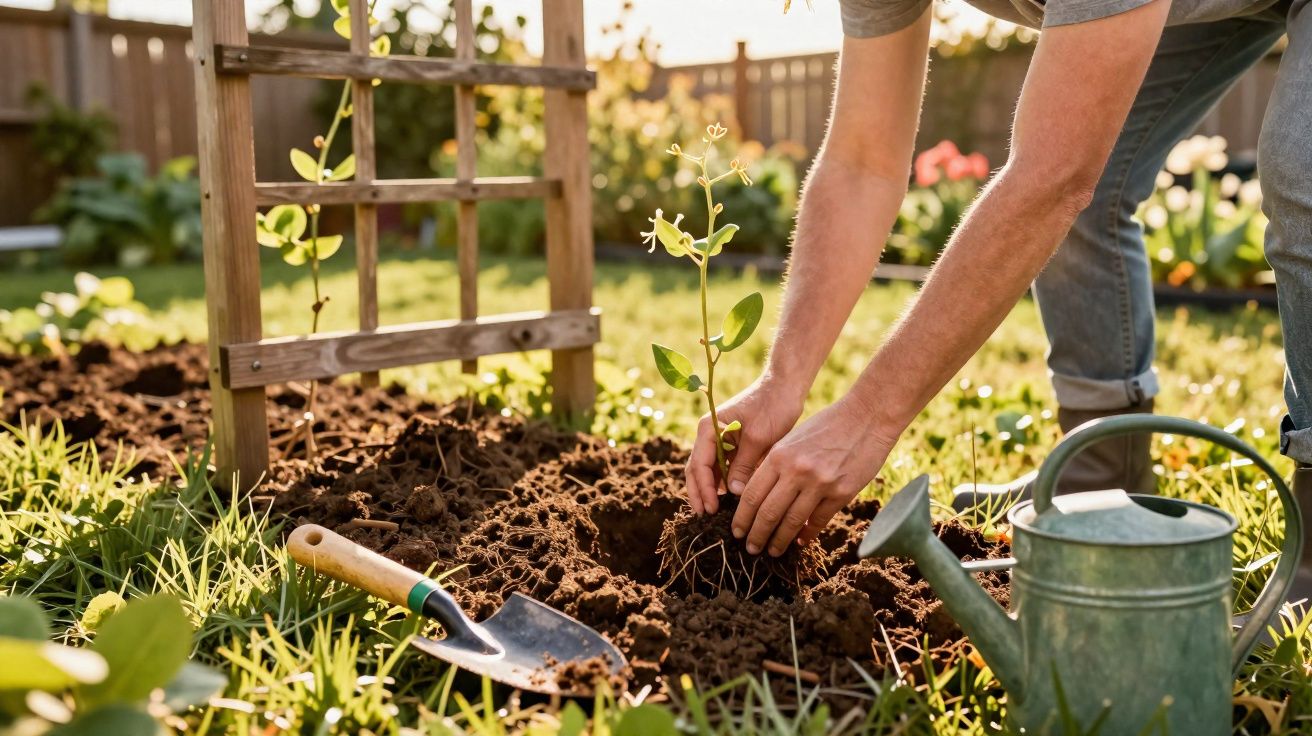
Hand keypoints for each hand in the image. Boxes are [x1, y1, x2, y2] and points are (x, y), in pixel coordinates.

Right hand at [685, 375, 804, 514]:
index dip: (704, 489)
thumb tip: (732, 492)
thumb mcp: (759, 437)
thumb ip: (744, 464)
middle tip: (706, 516)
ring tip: (718, 514)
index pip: (699, 465)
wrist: (785, 387)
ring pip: (708, 471)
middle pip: (697, 470)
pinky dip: (724, 484)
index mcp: (709, 428)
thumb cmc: (772, 406)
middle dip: (700, 494)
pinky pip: (723, 469)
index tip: (712, 509)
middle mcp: (709, 435)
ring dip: (710, 491)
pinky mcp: (733, 446)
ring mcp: (720, 441)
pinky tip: (731, 501)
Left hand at [732, 394, 896, 555]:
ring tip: (773, 551)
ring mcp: (820, 483)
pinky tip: (801, 541)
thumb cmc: (827, 425)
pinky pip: (819, 520)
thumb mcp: (793, 439)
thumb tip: (760, 496)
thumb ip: (776, 465)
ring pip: (792, 522)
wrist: (867, 417)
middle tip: (751, 549)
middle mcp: (796, 471)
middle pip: (768, 513)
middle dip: (756, 535)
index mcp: (779, 456)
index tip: (737, 531)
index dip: (742, 518)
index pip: (752, 495)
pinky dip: (807, 534)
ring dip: (780, 541)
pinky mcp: (842, 493)